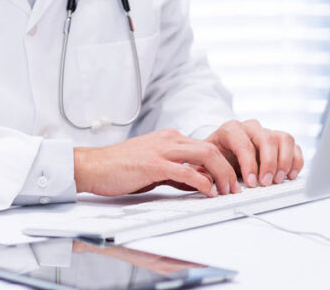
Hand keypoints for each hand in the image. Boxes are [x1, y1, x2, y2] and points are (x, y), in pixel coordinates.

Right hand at [73, 129, 238, 197]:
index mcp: (169, 138)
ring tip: (228, 190)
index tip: (231, 179)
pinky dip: (201, 181)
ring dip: (221, 173)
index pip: (204, 146)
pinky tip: (208, 192)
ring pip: (204, 154)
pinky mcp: (153, 164)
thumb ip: (175, 172)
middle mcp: (169, 139)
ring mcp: (161, 150)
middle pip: (210, 147)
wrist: (93, 166)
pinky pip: (186, 170)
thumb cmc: (119, 168)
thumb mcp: (153, 167)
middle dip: (228, 167)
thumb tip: (197, 183)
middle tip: (236, 186)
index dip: (222, 163)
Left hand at [205, 119, 302, 187]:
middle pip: (267, 138)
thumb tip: (208, 180)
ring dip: (284, 162)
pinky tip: (290, 175)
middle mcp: (251, 127)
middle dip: (269, 163)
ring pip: (283, 138)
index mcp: (230, 129)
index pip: (243, 143)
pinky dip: (296, 160)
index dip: (249, 164)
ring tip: (278, 180)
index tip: (251, 182)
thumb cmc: (216, 157)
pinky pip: (294, 145)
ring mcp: (267, 132)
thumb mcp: (207, 161)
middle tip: (266, 183)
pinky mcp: (279, 140)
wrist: (223, 151)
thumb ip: (208, 170)